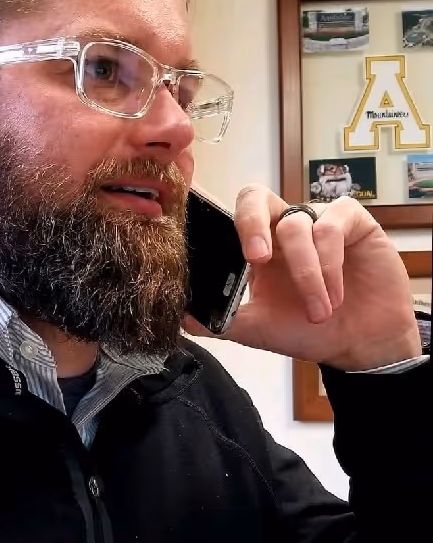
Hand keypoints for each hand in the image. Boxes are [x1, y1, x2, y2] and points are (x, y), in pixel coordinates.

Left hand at [184, 184, 421, 370]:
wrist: (360, 346)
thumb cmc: (308, 329)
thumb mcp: (258, 329)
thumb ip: (222, 322)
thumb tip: (182, 318)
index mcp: (256, 246)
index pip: (231, 216)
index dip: (217, 220)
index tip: (210, 247)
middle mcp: (282, 226)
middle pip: (255, 196)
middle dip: (250, 223)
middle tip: (255, 258)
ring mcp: (316, 220)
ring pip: (297, 225)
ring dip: (306, 273)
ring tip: (317, 311)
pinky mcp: (353, 222)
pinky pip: (333, 225)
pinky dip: (330, 263)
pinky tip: (335, 294)